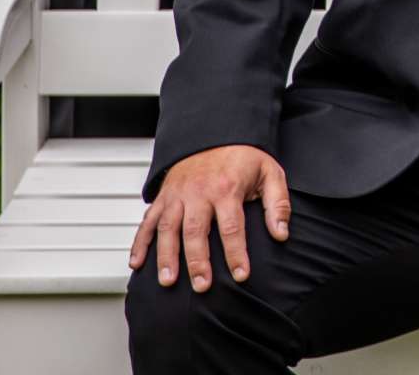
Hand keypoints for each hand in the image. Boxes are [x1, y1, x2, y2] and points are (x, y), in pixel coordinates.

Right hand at [130, 144, 291, 292]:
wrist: (216, 131)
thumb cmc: (245, 158)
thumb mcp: (270, 173)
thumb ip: (278, 204)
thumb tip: (281, 234)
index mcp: (226, 188)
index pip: (231, 227)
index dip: (236, 253)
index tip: (241, 276)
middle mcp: (198, 192)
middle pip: (195, 230)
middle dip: (197, 261)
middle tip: (202, 286)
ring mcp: (177, 194)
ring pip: (167, 228)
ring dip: (166, 256)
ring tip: (168, 281)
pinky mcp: (164, 196)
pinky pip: (147, 220)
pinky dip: (139, 242)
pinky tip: (136, 263)